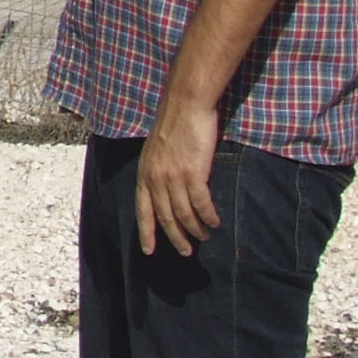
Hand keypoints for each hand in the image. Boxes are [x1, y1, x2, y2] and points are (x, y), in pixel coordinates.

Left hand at [137, 101, 221, 256]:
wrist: (185, 105)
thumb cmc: (174, 123)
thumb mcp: (156, 150)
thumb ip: (159, 171)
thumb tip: (166, 189)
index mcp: (144, 174)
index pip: (143, 211)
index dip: (146, 232)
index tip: (149, 251)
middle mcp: (156, 179)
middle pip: (165, 218)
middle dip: (175, 238)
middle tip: (186, 252)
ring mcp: (174, 178)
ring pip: (184, 215)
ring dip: (195, 230)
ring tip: (204, 237)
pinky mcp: (193, 174)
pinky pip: (201, 205)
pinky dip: (209, 217)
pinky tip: (215, 223)